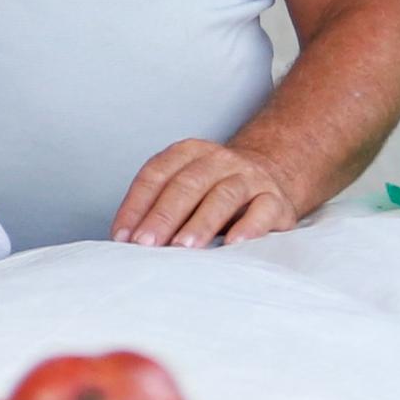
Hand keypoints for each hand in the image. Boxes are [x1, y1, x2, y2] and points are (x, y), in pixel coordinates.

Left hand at [112, 136, 304, 247]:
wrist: (270, 179)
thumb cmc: (213, 193)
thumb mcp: (185, 189)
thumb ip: (157, 207)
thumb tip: (126, 241)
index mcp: (189, 153)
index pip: (157, 174)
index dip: (136, 205)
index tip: (123, 236)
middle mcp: (219, 160)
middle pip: (188, 184)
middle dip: (163, 216)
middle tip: (146, 245)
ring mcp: (249, 177)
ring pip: (223, 195)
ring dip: (201, 222)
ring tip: (183, 247)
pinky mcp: (275, 200)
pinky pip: (263, 210)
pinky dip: (248, 227)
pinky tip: (233, 244)